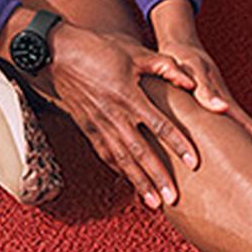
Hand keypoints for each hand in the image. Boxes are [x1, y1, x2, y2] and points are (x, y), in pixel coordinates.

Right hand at [43, 21, 202, 209]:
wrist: (57, 52)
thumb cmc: (99, 48)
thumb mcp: (135, 51)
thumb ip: (165, 67)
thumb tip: (191, 84)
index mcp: (128, 96)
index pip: (159, 126)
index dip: (178, 144)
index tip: (194, 162)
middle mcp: (113, 115)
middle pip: (140, 152)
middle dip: (157, 177)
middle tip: (173, 198)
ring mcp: (98, 124)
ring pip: (121, 159)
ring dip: (138, 182)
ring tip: (153, 203)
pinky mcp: (87, 127)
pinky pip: (104, 154)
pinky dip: (117, 170)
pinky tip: (129, 183)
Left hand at [157, 41, 251, 164]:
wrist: (179, 46)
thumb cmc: (184, 58)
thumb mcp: (193, 70)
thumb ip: (205, 88)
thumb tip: (221, 108)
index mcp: (224, 103)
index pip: (249, 128)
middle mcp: (224, 108)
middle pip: (248, 134)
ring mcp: (218, 108)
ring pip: (235, 134)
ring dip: (244, 152)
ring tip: (249, 178)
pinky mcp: (207, 107)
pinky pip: (220, 129)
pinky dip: (224, 144)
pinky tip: (219, 160)